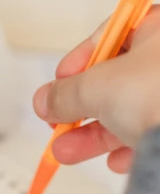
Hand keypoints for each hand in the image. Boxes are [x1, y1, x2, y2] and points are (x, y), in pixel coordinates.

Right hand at [33, 7, 159, 172]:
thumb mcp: (96, 86)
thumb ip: (64, 94)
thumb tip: (45, 100)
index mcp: (158, 33)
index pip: (109, 40)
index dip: (76, 64)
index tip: (56, 86)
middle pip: (116, 84)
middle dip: (79, 111)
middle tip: (57, 124)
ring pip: (130, 114)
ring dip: (93, 137)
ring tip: (67, 152)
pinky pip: (152, 137)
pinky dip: (129, 150)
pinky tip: (116, 161)